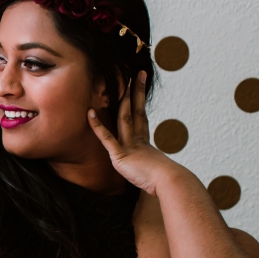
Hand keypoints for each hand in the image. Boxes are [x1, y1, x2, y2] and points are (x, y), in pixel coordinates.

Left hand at [87, 71, 176, 194]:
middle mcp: (138, 140)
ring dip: (123, 98)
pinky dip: (97, 126)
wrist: (169, 183)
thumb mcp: (155, 172)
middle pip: (136, 110)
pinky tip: (89, 114)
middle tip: (137, 74)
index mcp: (145, 143)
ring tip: (123, 81)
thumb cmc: (164, 182)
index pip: (141, 116)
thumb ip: (150, 167)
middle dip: (136, 91)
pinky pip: (107, 138)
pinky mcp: (120, 155)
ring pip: (124, 117)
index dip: (139, 100)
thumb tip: (155, 169)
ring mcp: (129, 146)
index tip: (140, 85)